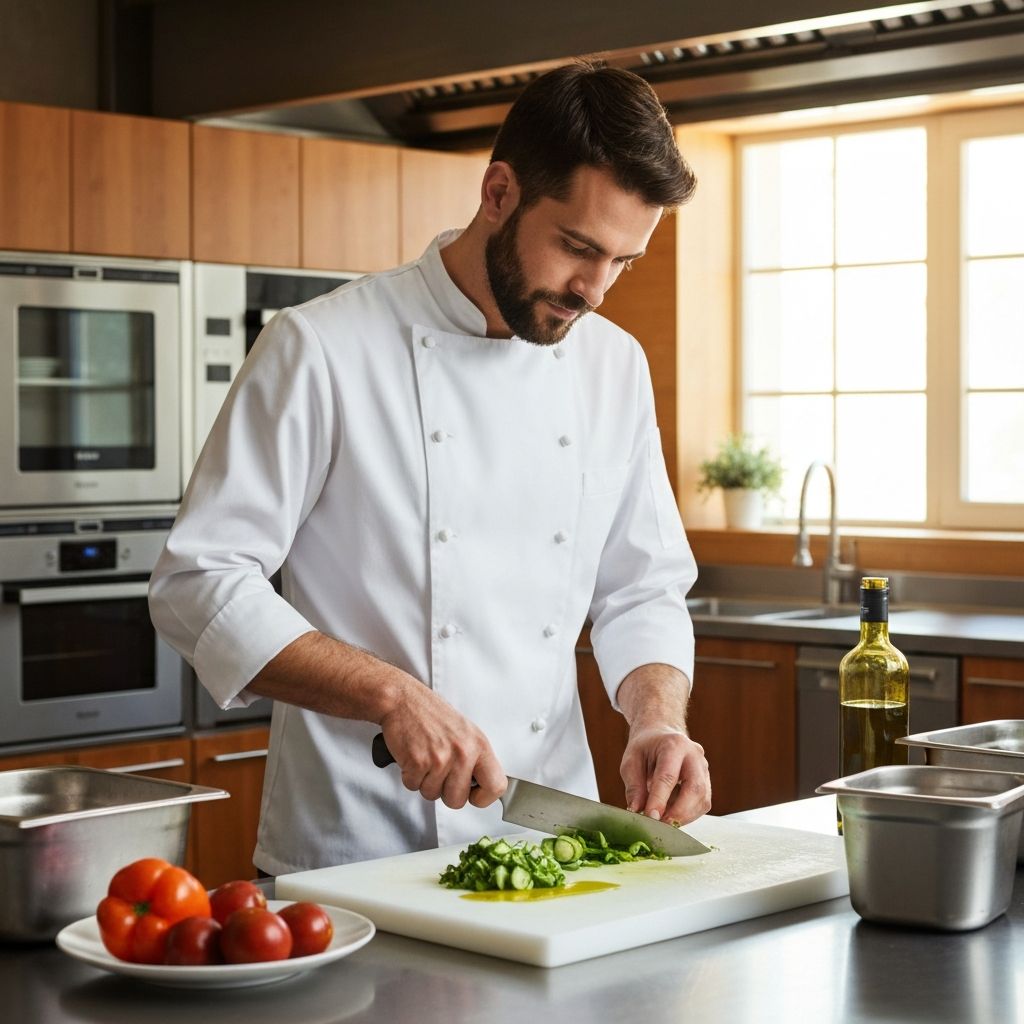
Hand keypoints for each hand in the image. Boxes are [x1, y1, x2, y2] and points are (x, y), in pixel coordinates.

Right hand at [379, 688, 505, 810]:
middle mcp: (463, 753)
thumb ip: (475, 758)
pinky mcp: (418, 762)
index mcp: (480, 745)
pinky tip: (413, 756)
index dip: (483, 798)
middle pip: (458, 800)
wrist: (403, 699)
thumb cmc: (432, 714)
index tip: (473, 794)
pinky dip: (409, 776)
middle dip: (445, 792)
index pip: (496, 786)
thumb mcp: (465, 731)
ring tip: (425, 758)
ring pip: (432, 795)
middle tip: (439, 772)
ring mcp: (440, 758)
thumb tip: (482, 784)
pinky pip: (413, 786)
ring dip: (425, 781)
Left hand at [620, 726, 710, 824]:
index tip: (650, 817)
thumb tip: (638, 811)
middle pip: (695, 788)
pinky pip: (702, 803)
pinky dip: (688, 815)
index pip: (668, 776)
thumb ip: (634, 786)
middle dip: (678, 812)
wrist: (660, 735)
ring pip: (702, 799)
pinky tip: (672, 815)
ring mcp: (704, 767)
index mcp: (673, 744)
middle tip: (660, 826)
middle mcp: (694, 754)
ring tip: (664, 823)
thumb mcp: (631, 761)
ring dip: (684, 816)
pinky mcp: (707, 781)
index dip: (660, 799)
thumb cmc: (645, 748)